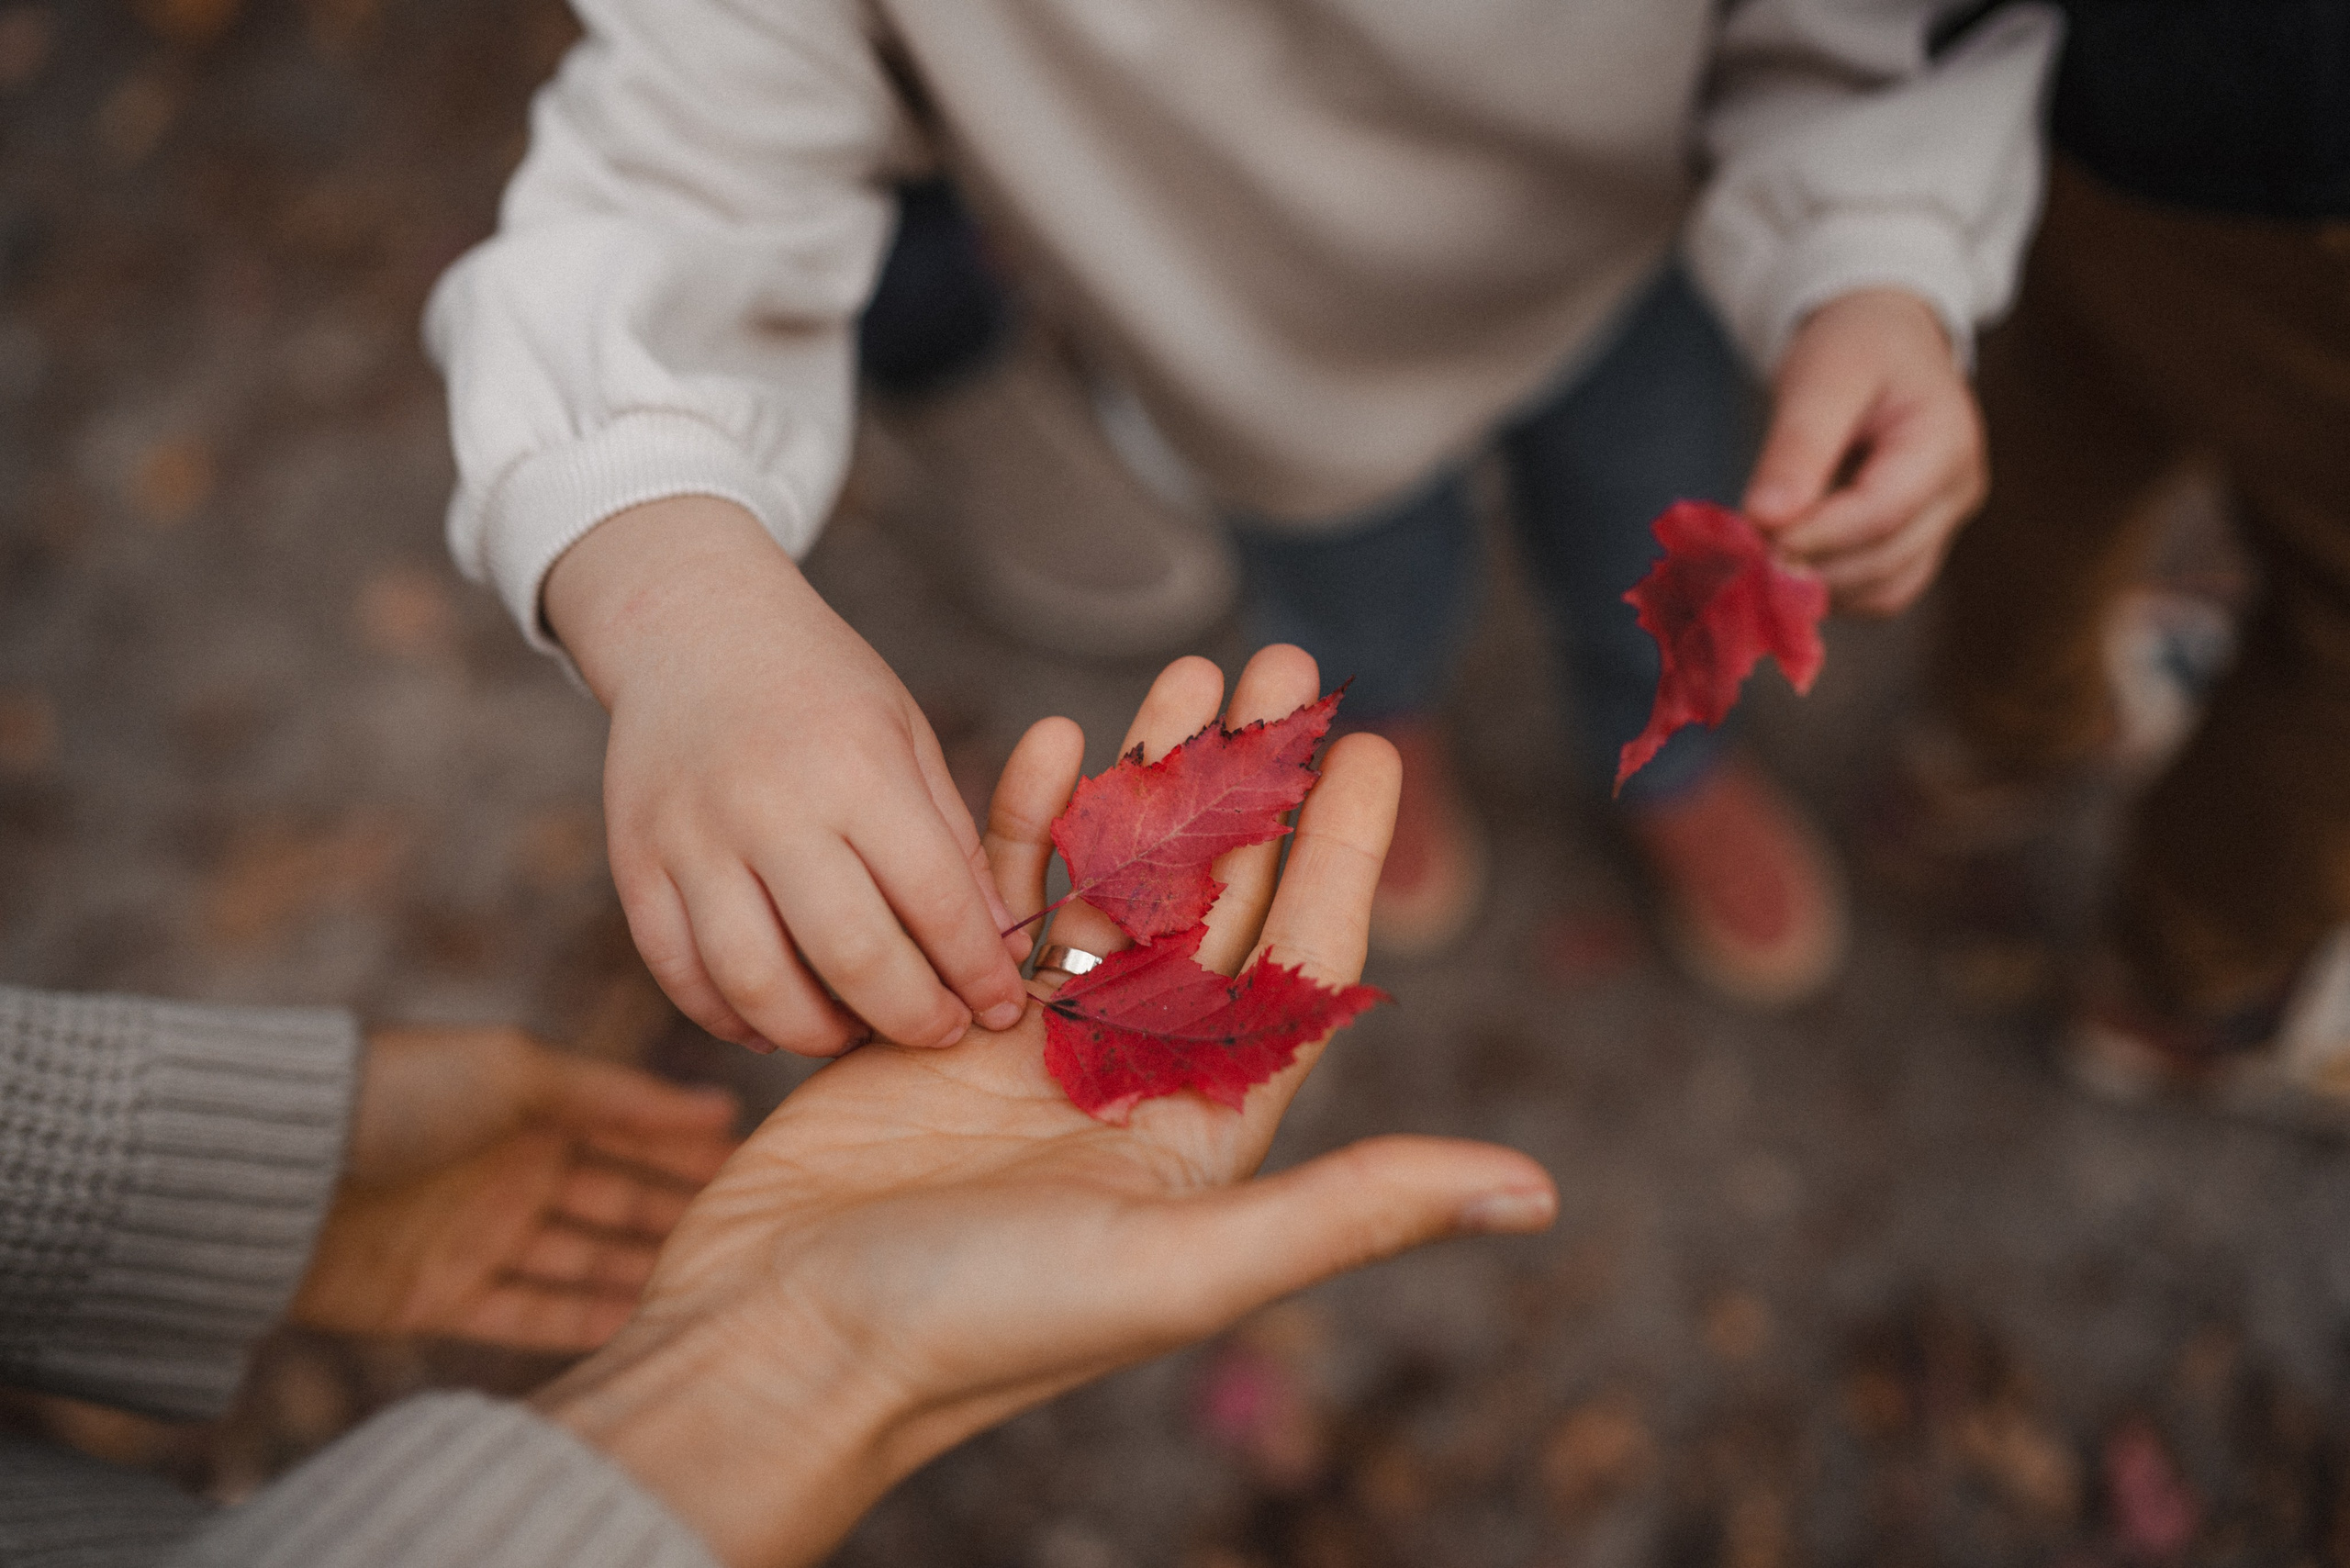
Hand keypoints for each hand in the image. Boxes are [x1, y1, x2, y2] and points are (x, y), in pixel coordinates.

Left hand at [289, 1026, 738, 1350]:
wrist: (280, 1169)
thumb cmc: (405, 1097)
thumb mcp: (523, 1072)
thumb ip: (622, 1096)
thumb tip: (719, 1105)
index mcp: (529, 1103)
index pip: (628, 1128)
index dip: (686, 1147)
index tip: (756, 1164)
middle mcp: (509, 1167)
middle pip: (610, 1197)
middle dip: (672, 1213)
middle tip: (747, 1234)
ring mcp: (475, 1233)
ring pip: (576, 1258)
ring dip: (635, 1270)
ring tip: (705, 1287)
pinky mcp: (439, 1295)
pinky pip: (524, 1313)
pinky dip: (577, 1319)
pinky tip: (636, 1323)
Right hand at [534, 645, 1557, 1567]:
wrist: (785, 1343)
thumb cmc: (984, 1324)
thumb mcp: (1188, 1268)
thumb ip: (1354, 1210)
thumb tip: (1535, 1193)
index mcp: (1208, 1126)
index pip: (1302, 964)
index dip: (1343, 854)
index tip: (1372, 745)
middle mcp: (1135, 1074)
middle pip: (1219, 898)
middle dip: (1254, 783)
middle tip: (1284, 662)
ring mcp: (1039, 1040)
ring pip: (1115, 877)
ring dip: (1152, 778)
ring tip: (1186, 670)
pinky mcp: (948, 1017)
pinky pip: (1004, 893)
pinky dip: (1031, 819)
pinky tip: (1058, 736)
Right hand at [544, 497, 1029, 1057]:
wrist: (693, 625)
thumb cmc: (823, 687)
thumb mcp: (906, 736)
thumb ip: (950, 841)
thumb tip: (991, 948)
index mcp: (856, 766)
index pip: (934, 900)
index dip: (976, 972)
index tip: (1000, 1007)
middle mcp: (769, 804)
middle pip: (850, 956)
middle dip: (910, 1017)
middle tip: (937, 1033)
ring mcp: (691, 837)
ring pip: (755, 983)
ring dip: (816, 1033)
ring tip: (854, 1031)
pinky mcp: (633, 861)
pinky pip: (678, 972)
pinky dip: (730, 1017)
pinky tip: (774, 1021)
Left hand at [1743, 288, 1986, 617]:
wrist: (1883, 343)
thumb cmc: (1854, 348)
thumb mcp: (1820, 377)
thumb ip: (1796, 447)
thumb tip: (1764, 518)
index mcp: (1945, 443)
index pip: (1882, 513)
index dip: (1816, 537)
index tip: (1753, 541)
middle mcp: (1957, 493)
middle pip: (1883, 561)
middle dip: (1809, 566)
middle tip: (1739, 556)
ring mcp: (1942, 525)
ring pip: (1882, 591)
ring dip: (1818, 587)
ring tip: (1759, 558)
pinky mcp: (1917, 545)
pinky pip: (1876, 591)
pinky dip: (1830, 589)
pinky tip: (1787, 562)